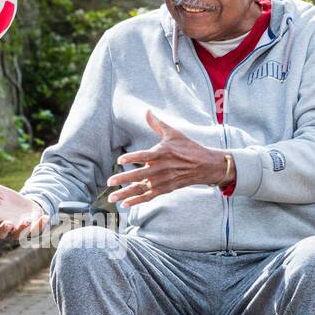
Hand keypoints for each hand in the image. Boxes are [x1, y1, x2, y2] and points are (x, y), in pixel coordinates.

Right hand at [0, 172, 48, 238]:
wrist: (26, 206)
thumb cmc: (10, 201)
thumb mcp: (0, 192)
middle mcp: (7, 228)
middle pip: (1, 234)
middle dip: (4, 230)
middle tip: (8, 223)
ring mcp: (19, 231)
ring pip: (19, 236)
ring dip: (22, 229)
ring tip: (25, 220)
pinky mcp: (32, 231)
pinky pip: (36, 232)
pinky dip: (40, 225)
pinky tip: (45, 217)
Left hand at [106, 108, 230, 207]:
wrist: (205, 165)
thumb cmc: (188, 147)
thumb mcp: (173, 133)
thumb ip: (157, 124)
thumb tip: (147, 110)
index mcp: (163, 153)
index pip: (145, 156)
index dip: (132, 158)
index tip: (119, 161)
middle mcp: (162, 168)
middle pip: (140, 175)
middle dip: (124, 179)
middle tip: (109, 182)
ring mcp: (163, 180)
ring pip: (142, 188)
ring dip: (126, 194)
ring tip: (112, 198)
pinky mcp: (166, 189)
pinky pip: (149, 196)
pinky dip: (137, 201)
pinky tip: (125, 204)